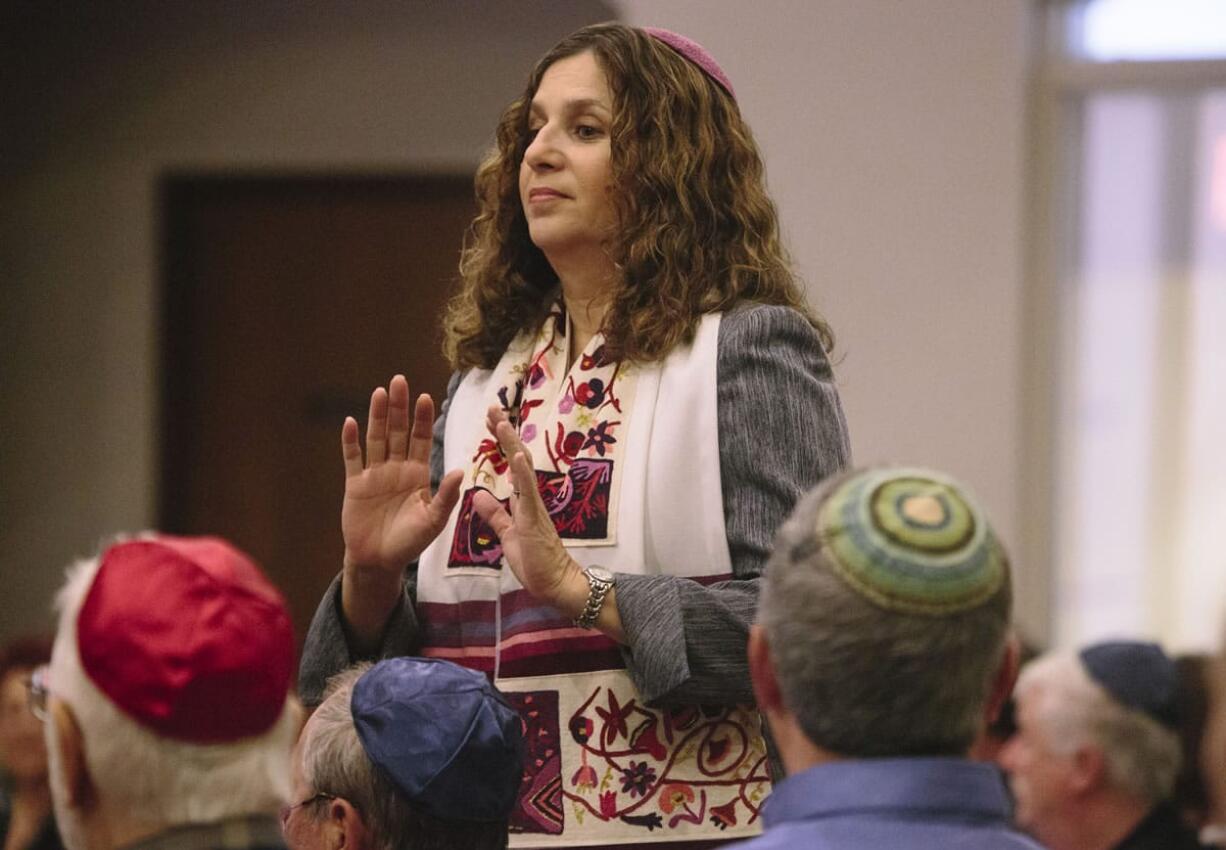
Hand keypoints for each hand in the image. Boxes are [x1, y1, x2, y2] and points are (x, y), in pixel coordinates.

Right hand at [341, 375, 461, 575]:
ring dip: (377, 416)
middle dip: (399, 407)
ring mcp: (374, 474)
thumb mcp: (433, 521)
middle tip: (400, 380)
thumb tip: (460, 471)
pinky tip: (350, 422)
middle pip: (398, 431)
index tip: (425, 397)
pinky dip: (350, 441)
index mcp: (417, 474)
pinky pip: (352, 459)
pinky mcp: (355, 485)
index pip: (420, 439)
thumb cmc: (410, 542)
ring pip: (376, 438)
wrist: (379, 561)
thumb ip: (445, 497)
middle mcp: (396, 468)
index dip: (422, 419)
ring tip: (380, 392)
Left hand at [472, 406, 584, 612]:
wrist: (555, 584)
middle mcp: (531, 497)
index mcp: (524, 500)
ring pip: (523, 467)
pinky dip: (521, 470)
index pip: (512, 464)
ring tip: (500, 421)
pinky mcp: (535, 518)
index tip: (492, 420)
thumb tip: (479, 495)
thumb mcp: (508, 534)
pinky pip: (528, 490)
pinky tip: (515, 453)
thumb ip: (495, 514)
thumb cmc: (535, 562)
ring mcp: (534, 505)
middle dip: (505, 432)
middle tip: (493, 407)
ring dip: (511, 443)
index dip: (502, 442)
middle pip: (519, 456)